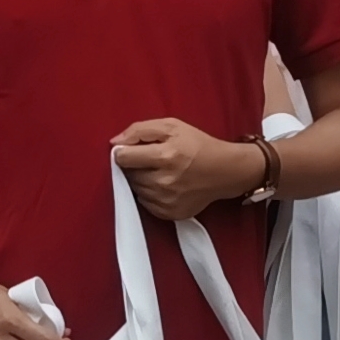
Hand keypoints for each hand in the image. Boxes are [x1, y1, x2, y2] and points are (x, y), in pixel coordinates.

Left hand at [111, 118, 262, 221]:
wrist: (225, 171)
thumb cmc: (197, 145)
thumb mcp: (172, 126)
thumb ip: (139, 130)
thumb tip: (114, 142)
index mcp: (165, 156)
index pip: (124, 158)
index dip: (123, 152)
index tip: (131, 150)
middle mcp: (164, 182)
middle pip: (129, 175)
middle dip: (135, 166)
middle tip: (151, 160)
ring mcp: (167, 201)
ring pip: (135, 190)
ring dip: (141, 180)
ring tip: (159, 171)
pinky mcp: (170, 214)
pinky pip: (145, 203)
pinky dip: (149, 194)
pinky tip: (163, 184)